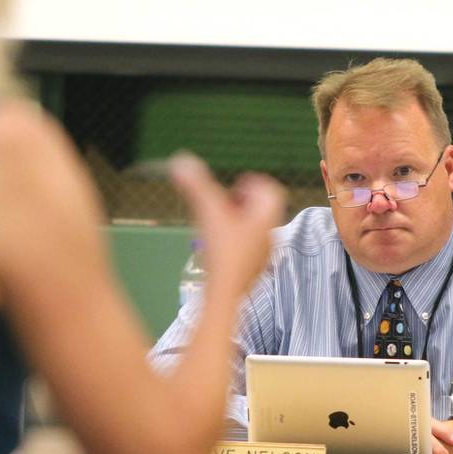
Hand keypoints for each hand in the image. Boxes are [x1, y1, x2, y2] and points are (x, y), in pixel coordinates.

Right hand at [169, 152, 285, 295]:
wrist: (226, 293)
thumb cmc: (223, 251)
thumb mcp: (208, 212)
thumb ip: (196, 185)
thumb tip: (180, 160)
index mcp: (267, 217)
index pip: (272, 192)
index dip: (255, 184)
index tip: (235, 186)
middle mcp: (269, 236)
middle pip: (264, 211)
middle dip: (244, 202)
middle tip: (225, 202)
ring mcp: (263, 256)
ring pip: (256, 231)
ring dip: (239, 222)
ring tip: (218, 223)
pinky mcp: (252, 272)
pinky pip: (248, 249)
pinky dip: (235, 241)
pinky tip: (216, 246)